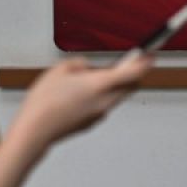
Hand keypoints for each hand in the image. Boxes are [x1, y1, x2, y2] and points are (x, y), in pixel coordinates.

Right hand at [14, 55, 151, 149]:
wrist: (36, 131)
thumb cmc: (45, 101)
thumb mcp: (60, 69)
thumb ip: (79, 64)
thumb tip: (86, 68)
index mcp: (100, 84)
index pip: (133, 72)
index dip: (145, 62)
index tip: (150, 55)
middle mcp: (105, 101)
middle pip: (130, 87)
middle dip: (130, 75)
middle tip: (122, 65)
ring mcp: (99, 114)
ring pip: (116, 97)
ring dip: (112, 87)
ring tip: (89, 80)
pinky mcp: (91, 123)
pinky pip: (102, 106)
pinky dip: (99, 98)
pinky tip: (79, 95)